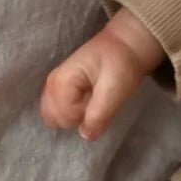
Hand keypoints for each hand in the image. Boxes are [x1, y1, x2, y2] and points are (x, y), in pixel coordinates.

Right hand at [40, 9, 163, 140]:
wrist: (128, 44)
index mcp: (61, 81)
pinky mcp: (62, 88)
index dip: (84, 116)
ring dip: (75, 114)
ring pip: (56, 116)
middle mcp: (51, 83)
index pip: (64, 117)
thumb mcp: (115, 89)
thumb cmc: (123, 64)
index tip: (100, 100)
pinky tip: (88, 99)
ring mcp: (55, 85)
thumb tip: (86, 137)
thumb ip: (99, 114)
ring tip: (93, 98)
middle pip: (54, 118)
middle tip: (96, 100)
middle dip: (76, 117)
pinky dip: (74, 110)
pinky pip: (60, 109)